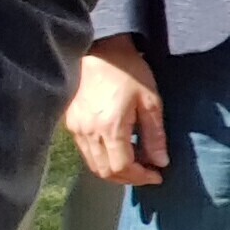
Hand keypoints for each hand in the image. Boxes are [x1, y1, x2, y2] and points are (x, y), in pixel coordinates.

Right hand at [69, 38, 166, 185]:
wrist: (99, 51)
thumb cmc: (128, 72)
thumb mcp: (150, 101)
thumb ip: (154, 135)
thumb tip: (160, 161)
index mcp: (109, 128)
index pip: (122, 168)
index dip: (141, 177)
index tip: (157, 175)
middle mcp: (88, 133)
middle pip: (105, 171)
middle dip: (128, 178)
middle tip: (146, 172)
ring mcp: (75, 129)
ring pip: (93, 164)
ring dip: (114, 170)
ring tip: (134, 163)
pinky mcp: (70, 124)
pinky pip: (85, 152)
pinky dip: (102, 159)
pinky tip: (117, 149)